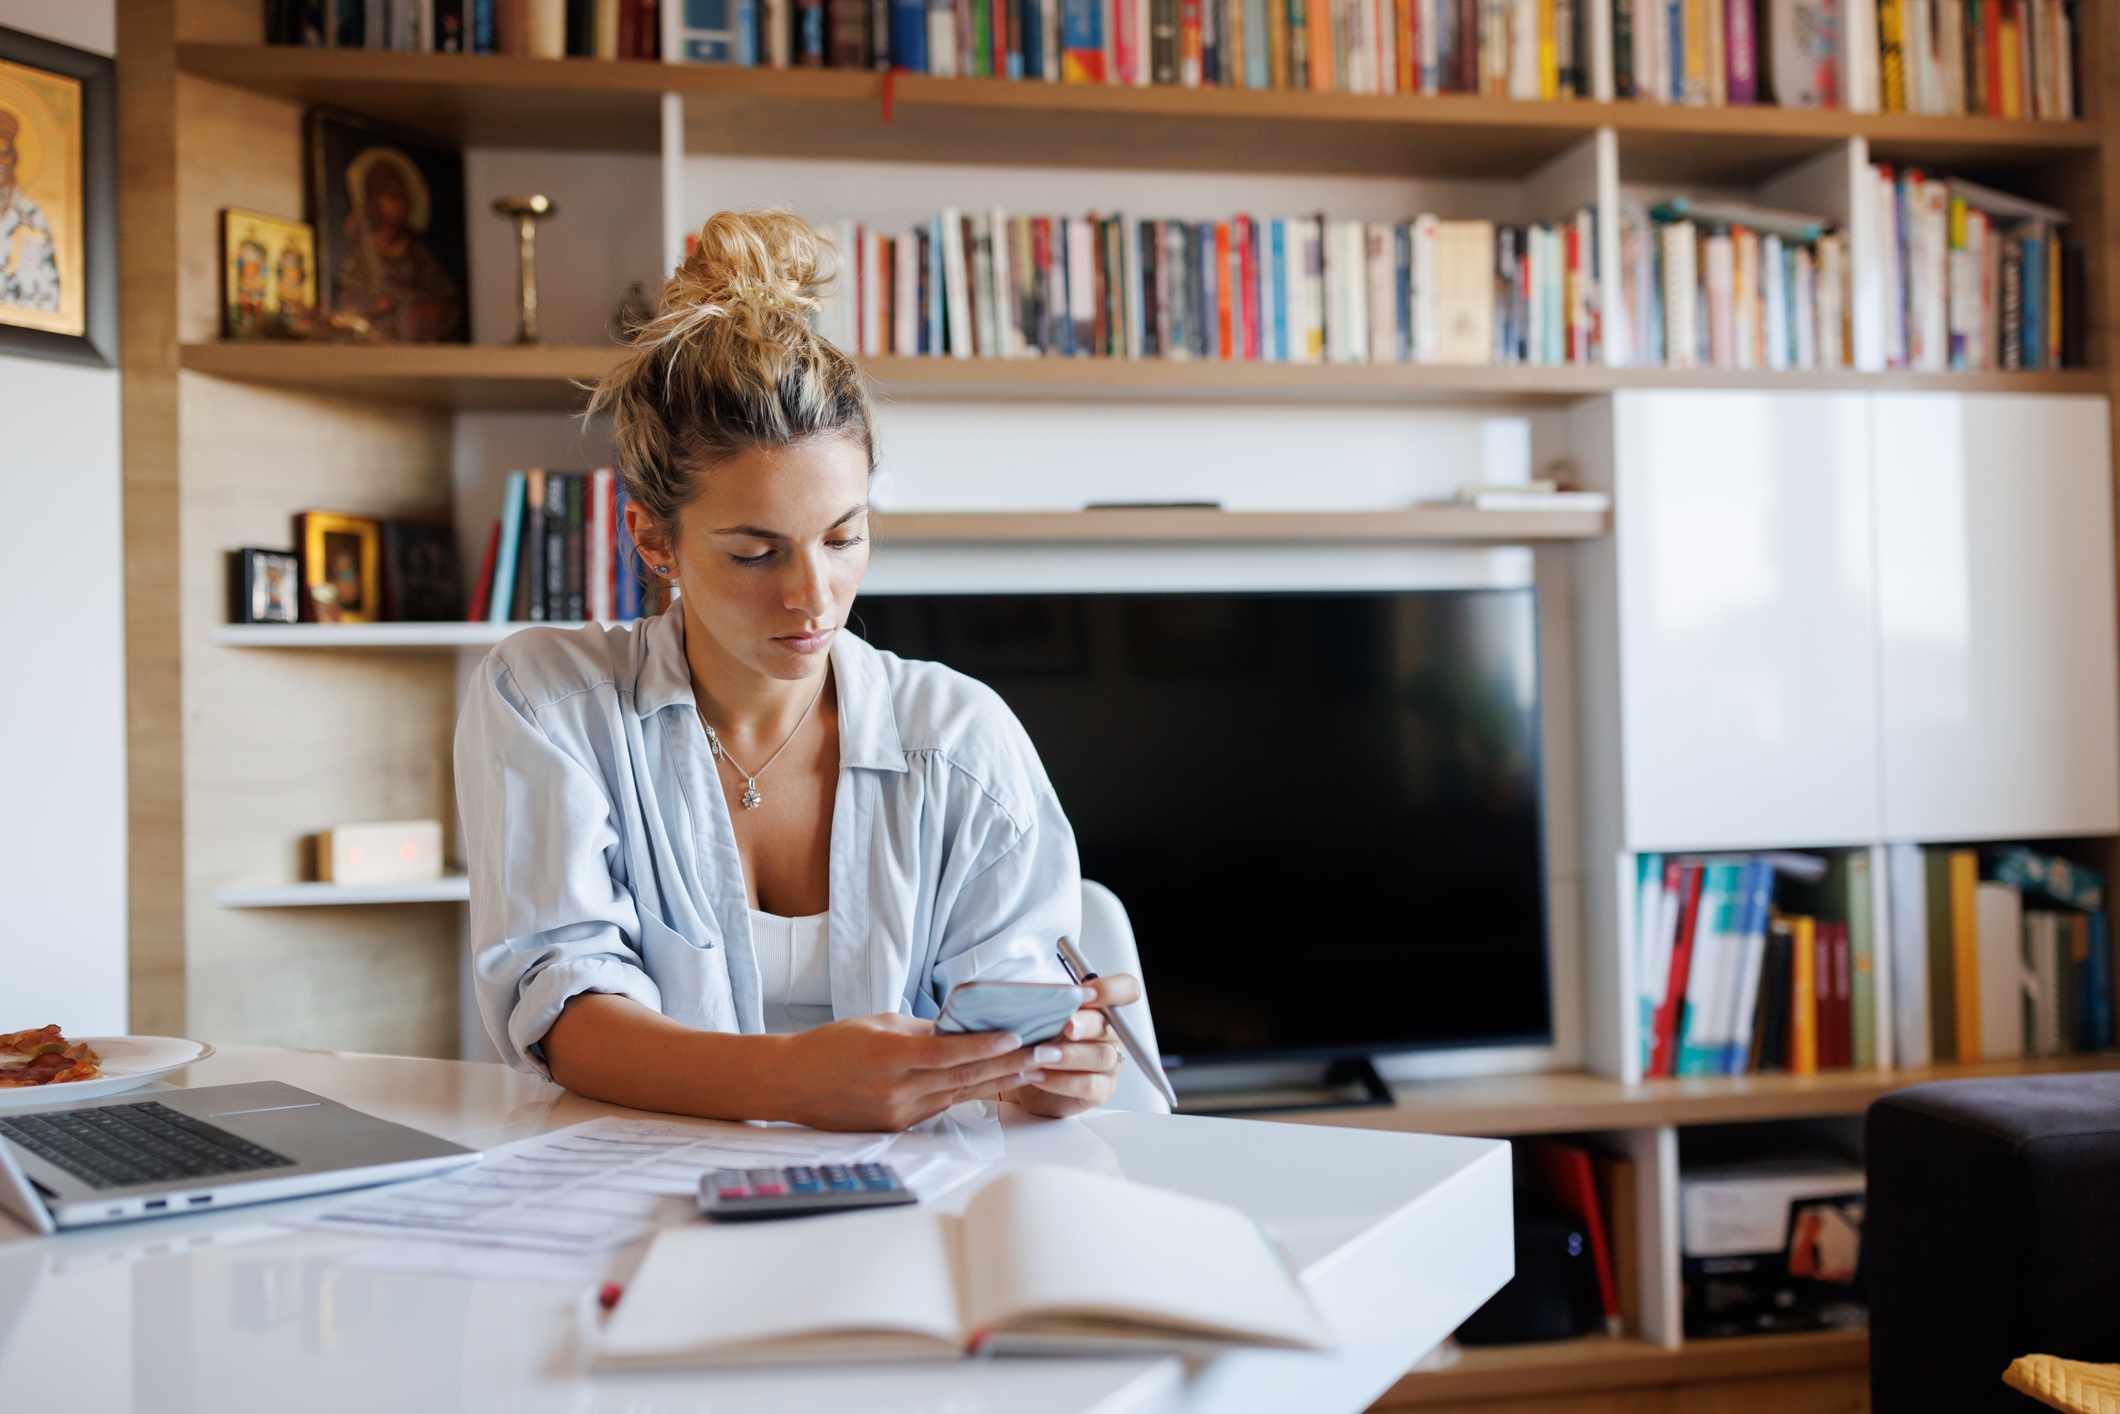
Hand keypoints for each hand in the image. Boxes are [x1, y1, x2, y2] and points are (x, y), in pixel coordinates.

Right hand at [773, 1013, 1043, 1131]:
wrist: (790, 1084)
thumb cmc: (830, 1045)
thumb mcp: (876, 1024)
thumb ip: (920, 1029)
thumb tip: (960, 1029)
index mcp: (889, 1058)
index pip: (947, 1053)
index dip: (985, 1046)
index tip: (1018, 1037)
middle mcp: (896, 1090)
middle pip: (962, 1078)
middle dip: (1008, 1065)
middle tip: (1045, 1054)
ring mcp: (897, 1114)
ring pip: (957, 1096)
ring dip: (997, 1082)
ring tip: (1032, 1069)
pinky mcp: (896, 1128)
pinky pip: (939, 1108)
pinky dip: (966, 1093)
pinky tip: (995, 1083)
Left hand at [1010, 973, 1140, 1118]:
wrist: (1017, 1079)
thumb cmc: (1031, 1040)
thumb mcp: (1032, 1015)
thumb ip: (1044, 1001)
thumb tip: (1040, 989)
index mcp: (1098, 1008)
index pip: (1125, 990)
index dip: (1112, 989)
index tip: (1085, 993)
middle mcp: (1109, 1034)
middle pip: (1112, 1024)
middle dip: (1086, 1024)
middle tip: (1066, 1026)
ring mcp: (1109, 1063)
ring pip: (1103, 1056)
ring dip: (1070, 1055)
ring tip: (1039, 1054)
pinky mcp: (1101, 1090)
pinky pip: (1090, 1085)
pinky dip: (1061, 1080)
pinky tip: (1036, 1074)